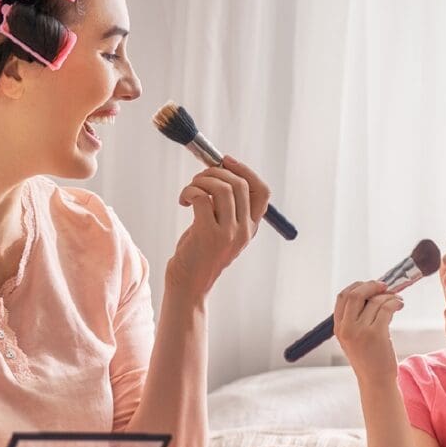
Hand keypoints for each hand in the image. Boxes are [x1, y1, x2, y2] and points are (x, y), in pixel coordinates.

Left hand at [164, 156, 270, 298]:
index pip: (262, 191)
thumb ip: (225, 208)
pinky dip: (189, 192)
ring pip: (221, 188)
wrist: (189, 285)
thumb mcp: (222, 230)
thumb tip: (217, 171)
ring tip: (190, 190)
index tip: (225, 161)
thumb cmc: (201, 255)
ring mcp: (228, 233)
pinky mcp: (207, 234)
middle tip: (199, 179)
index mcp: (251, 228)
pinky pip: (201, 197)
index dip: (245, 171)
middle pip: (240, 184)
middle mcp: (244, 230)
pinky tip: (183, 200)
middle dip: (216, 172)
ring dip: (201, 180)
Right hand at [333, 279, 402, 378]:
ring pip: (375, 301)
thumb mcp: (353, 339)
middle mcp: (347, 328)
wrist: (375, 381)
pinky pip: (386, 308)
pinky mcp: (377, 334)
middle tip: (384, 286)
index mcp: (339, 328)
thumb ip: (355, 319)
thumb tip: (371, 294)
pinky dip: (395, 302)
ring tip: (397, 299)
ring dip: (389, 295)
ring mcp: (361, 331)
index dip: (357, 286)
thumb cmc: (368, 360)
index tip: (370, 286)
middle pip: (355, 294)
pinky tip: (399, 304)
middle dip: (371, 285)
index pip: (342, 297)